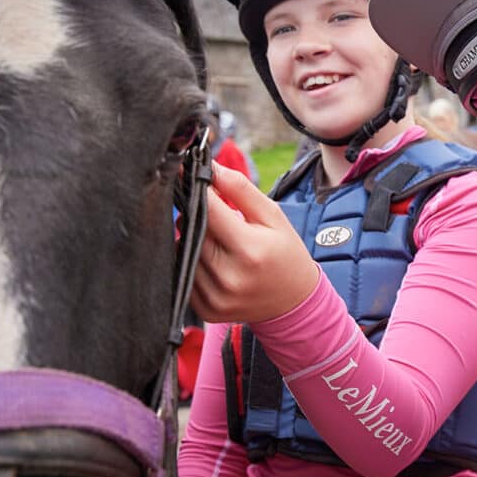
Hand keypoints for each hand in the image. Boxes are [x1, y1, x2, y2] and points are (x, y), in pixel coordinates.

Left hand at [189, 163, 318, 322]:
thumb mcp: (273, 216)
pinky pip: (183, 274)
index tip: (190, 175)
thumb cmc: (285, 253)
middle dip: (195, 212)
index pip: (209, 209)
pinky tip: (209, 256)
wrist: (293, 302)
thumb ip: (241, 190)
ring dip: (191, 236)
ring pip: (183, 251)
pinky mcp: (205, 309)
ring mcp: (215, 297)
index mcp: (250, 250)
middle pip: (192, 230)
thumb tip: (211, 167)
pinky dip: (190, 260)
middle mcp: (229, 277)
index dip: (198, 188)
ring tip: (212, 233)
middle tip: (206, 206)